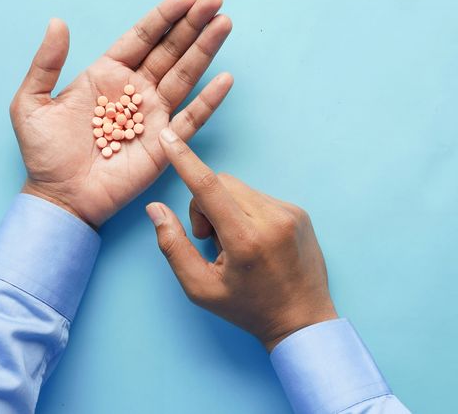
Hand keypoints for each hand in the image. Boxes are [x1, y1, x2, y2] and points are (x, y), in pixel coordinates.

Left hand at [11, 0, 233, 227]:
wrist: (58, 197)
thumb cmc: (44, 153)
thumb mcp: (31, 103)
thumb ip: (46, 63)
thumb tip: (58, 22)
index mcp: (107, 75)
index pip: (142, 37)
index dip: (165, 16)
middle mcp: (135, 90)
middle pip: (170, 49)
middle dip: (193, 25)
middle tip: (216, 0)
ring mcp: (153, 116)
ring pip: (184, 75)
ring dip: (205, 50)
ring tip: (224, 23)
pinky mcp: (164, 144)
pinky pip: (190, 119)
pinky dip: (208, 100)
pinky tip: (225, 78)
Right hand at [145, 128, 337, 350]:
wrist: (302, 320)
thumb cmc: (248, 309)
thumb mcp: (200, 288)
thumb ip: (173, 246)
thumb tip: (155, 209)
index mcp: (245, 239)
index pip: (207, 186)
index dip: (184, 159)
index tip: (169, 136)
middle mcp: (272, 219)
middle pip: (221, 184)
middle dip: (205, 205)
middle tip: (210, 239)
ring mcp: (290, 213)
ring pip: (239, 189)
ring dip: (226, 208)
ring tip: (236, 245)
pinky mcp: (299, 211)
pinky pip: (258, 197)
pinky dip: (246, 212)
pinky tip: (254, 242)